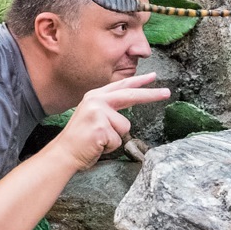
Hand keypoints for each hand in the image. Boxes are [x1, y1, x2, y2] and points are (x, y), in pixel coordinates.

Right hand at [50, 72, 169, 170]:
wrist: (63, 153)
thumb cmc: (81, 139)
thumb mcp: (93, 116)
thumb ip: (109, 108)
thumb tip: (131, 101)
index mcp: (95, 96)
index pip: (121, 86)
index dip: (138, 81)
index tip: (154, 76)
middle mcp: (96, 101)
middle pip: (130, 96)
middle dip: (151, 95)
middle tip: (167, 93)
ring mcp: (98, 113)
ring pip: (125, 126)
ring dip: (115, 137)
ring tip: (99, 140)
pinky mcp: (101, 128)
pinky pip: (118, 140)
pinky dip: (110, 147)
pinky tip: (97, 145)